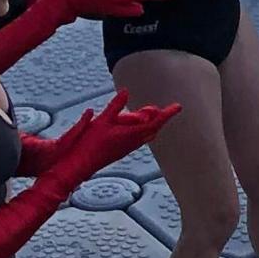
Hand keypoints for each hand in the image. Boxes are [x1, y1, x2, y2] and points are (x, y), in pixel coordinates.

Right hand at [54, 89, 178, 175]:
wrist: (81, 165)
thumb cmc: (91, 143)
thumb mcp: (102, 120)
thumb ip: (115, 106)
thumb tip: (125, 92)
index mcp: (131, 134)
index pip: (155, 122)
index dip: (167, 114)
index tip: (177, 107)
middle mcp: (134, 143)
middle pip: (152, 128)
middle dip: (155, 118)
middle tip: (155, 109)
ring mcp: (128, 148)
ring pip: (145, 135)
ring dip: (145, 124)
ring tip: (141, 115)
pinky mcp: (122, 151)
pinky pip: (136, 139)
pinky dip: (137, 130)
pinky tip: (129, 127)